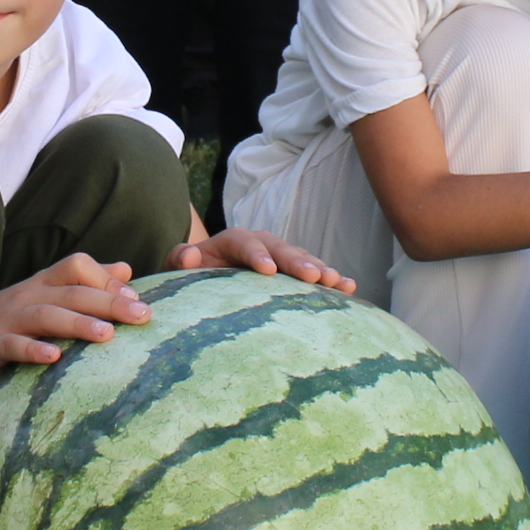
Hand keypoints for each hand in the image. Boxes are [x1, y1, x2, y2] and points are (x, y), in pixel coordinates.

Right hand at [0, 254, 151, 383]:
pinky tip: (54, 359)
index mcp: (43, 283)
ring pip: (46, 315)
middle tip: (143, 316)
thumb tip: (125, 271)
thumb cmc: (8, 320)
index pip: (78, 266)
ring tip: (107, 335)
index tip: (139, 299)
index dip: (107, 279)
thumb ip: (83, 283)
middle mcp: (28, 295)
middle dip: (109, 302)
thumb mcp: (44, 296)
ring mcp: (9, 318)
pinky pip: (13, 345)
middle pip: (72, 291)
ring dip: (78, 324)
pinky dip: (33, 350)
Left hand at [171, 228, 354, 292]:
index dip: (256, 254)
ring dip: (320, 269)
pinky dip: (331, 280)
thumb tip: (190, 255)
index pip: (244, 241)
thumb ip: (179, 258)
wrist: (207, 276)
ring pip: (302, 259)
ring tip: (338, 283)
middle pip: (280, 248)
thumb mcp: (179, 266)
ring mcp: (279, 257)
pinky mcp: (292, 273)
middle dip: (298, 261)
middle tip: (314, 276)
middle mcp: (260, 244)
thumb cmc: (192, 274)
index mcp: (232, 241)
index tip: (268, 271)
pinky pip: (313, 273)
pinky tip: (350, 288)